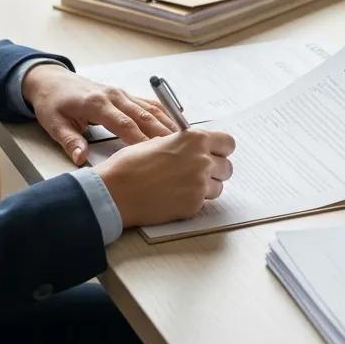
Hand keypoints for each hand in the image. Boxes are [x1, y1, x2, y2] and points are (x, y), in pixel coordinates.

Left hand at [22, 64, 174, 164]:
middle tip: (178, 150)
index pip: (123, 124)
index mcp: (96, 104)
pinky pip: (148, 103)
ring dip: (166, 123)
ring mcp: (121, 93)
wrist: (52, 80)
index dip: (140, 140)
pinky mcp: (124, 94)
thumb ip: (69, 141)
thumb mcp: (54, 124)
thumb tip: (81, 159)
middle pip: (143, 116)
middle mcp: (113, 96)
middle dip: (161, 133)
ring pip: (149, 109)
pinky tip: (175, 125)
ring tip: (183, 140)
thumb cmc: (53, 103)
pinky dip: (163, 113)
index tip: (153, 155)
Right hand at [95, 129, 235, 227]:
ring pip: (218, 187)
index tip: (216, 154)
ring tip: (183, 186)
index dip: (221, 150)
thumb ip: (184, 144)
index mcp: (195, 139)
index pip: (228, 143)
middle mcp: (202, 160)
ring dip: (206, 187)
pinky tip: (175, 197)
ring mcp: (200, 183)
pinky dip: (193, 201)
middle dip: (215, 171)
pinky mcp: (194, 204)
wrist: (116, 191)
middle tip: (197, 174)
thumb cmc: (131, 165)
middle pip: (227, 167)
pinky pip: (204, 203)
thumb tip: (194, 149)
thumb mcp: (160, 142)